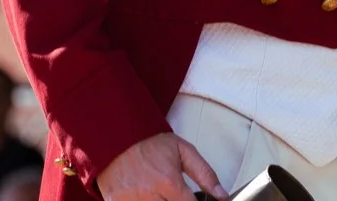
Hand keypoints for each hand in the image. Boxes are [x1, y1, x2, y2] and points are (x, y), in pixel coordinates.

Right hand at [95, 132, 225, 200]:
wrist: (115, 141)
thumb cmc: (147, 146)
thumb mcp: (182, 150)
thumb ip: (204, 173)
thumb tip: (222, 194)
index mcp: (168, 182)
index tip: (191, 198)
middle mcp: (150, 196)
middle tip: (172, 191)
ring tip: (160, 191)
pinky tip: (146, 195)